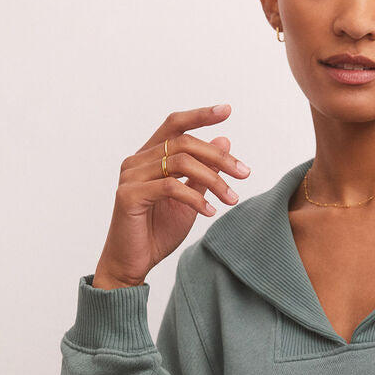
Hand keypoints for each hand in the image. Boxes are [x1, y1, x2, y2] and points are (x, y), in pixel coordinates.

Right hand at [92, 104, 251, 288]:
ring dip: (213, 179)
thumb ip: (203, 173)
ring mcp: (130, 177)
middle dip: (219, 157)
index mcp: (148, 157)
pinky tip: (210, 212)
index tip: (227, 110)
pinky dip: (195, 198)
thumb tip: (224, 140)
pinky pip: (170, 188)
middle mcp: (136, 161)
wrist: (133, 263)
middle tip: (245, 173)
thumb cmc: (157, 232)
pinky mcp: (129, 196)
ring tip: (232, 198)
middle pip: (183, 143)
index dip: (200, 116)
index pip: (174, 126)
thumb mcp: (189, 199)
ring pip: (180, 163)